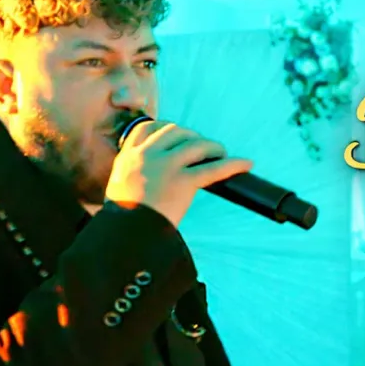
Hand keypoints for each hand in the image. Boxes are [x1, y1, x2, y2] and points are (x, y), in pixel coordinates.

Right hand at [105, 119, 252, 227]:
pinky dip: (232, 165)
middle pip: (175, 131)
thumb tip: (149, 178)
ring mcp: (165, 166)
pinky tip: (246, 164)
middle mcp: (145, 156)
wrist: (125, 237)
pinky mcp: (183, 182)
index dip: (164, 128)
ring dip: (211, 146)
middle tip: (202, 148)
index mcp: (127, 157)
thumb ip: (132, 176)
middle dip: (192, 136)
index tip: (176, 136)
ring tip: (221, 153)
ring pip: (196, 144)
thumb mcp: (119, 188)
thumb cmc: (123, 221)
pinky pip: (213, 169)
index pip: (146, 128)